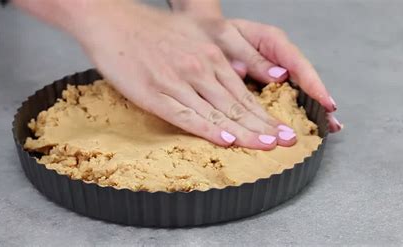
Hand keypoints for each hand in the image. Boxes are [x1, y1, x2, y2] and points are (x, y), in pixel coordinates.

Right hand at [76, 3, 299, 149]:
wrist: (113, 21)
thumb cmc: (152, 28)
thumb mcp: (195, 30)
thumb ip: (220, 52)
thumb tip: (244, 74)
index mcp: (210, 54)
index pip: (244, 93)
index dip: (266, 113)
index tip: (284, 129)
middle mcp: (200, 68)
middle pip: (237, 104)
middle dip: (265, 125)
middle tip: (289, 142)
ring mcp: (178, 81)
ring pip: (218, 111)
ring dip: (245, 131)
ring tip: (267, 146)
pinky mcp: (155, 93)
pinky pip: (186, 116)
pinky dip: (208, 129)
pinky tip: (225, 140)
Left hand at [186, 17, 341, 132]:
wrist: (198, 32)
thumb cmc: (212, 32)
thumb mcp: (228, 38)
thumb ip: (251, 56)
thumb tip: (280, 75)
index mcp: (271, 41)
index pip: (297, 63)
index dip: (313, 84)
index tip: (325, 102)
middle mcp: (277, 56)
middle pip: (304, 78)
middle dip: (319, 101)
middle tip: (333, 124)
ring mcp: (273, 69)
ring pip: (297, 89)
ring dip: (312, 109)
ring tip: (329, 127)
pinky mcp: (266, 81)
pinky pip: (283, 96)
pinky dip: (295, 110)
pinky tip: (304, 125)